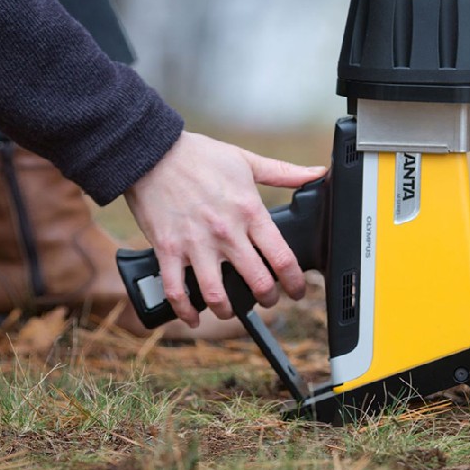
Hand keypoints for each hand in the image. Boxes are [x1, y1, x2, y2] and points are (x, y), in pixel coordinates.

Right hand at [123, 131, 326, 327]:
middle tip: (269, 300)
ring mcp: (195, 244)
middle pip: (256, 281)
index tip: (297, 289)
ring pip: (216, 294)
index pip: (282, 257)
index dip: (295, 282)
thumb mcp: (246, 160)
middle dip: (268, 299)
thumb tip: (317, 173)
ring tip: (231, 310)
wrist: (153, 153)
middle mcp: (225, 232)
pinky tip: (193, 316)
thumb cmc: (199, 156)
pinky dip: (185, 310)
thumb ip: (284, 172)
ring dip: (228, 310)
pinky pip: (176, 290)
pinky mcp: (167, 250)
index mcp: (249, 211)